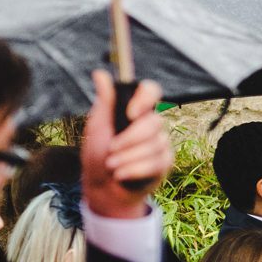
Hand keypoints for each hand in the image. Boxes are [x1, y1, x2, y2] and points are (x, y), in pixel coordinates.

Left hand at [82, 70, 169, 214]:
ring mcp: (161, 143)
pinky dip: (133, 170)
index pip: (151, 91)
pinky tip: (121, 175)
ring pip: (152, 146)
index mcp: (135, 110)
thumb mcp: (97, 126)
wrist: (103, 187)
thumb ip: (105, 102)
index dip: (145, 99)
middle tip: (110, 150)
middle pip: (153, 123)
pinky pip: (154, 163)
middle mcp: (151, 124)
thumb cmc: (97, 154)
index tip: (131, 113)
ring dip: (126, 158)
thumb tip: (100, 73)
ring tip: (112, 166)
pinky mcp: (164, 163)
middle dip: (128, 140)